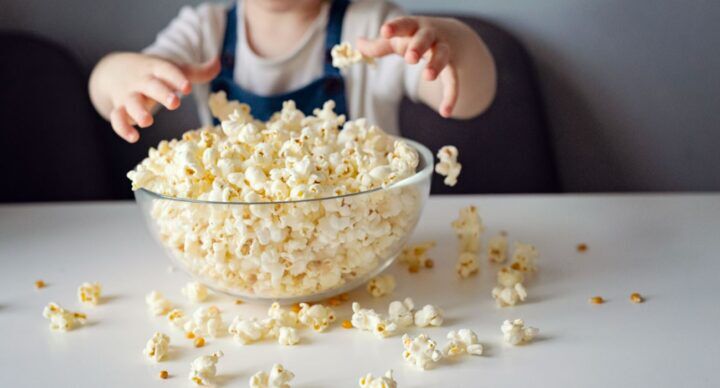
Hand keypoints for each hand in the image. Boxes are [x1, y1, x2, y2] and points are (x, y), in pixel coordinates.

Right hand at [90, 53, 219, 142]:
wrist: (112, 69)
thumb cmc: (151, 73)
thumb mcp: (170, 69)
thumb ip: (196, 71)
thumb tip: (219, 63)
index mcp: (156, 69)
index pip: (166, 69)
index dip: (176, 78)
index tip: (188, 87)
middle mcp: (142, 81)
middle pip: (150, 85)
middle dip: (161, 93)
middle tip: (175, 103)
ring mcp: (128, 95)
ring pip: (131, 102)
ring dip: (138, 111)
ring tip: (148, 122)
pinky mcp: (118, 108)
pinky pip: (117, 118)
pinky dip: (122, 127)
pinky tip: (133, 137)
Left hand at [357, 16, 458, 117]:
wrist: (453, 36)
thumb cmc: (416, 38)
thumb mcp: (397, 40)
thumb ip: (378, 45)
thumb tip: (356, 43)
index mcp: (413, 27)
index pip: (404, 24)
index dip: (394, 28)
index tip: (384, 31)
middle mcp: (430, 36)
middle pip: (425, 37)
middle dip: (418, 46)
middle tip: (410, 58)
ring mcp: (443, 49)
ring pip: (442, 55)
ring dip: (436, 65)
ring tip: (428, 77)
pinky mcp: (452, 66)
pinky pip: (453, 80)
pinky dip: (451, 95)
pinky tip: (445, 112)